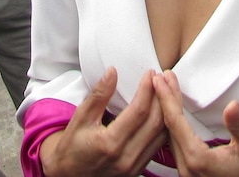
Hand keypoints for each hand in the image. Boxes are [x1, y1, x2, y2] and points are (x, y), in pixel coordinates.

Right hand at [40, 68, 167, 176]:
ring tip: (167, 90)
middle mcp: (126, 157)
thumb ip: (98, 95)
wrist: (69, 176)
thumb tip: (112, 72)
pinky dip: (164, 125)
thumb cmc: (72, 148)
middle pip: (156, 122)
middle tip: (162, 78)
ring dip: (168, 110)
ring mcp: (134, 166)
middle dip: (163, 96)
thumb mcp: (80, 118)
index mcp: (110, 143)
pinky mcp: (139, 169)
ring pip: (162, 134)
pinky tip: (163, 111)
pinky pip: (159, 145)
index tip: (150, 74)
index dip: (147, 89)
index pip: (139, 111)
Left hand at [153, 71, 238, 176]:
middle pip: (169, 127)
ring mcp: (185, 172)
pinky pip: (174, 144)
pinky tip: (172, 113)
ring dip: (166, 111)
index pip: (175, 122)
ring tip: (164, 90)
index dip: (167, 98)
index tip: (160, 79)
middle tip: (159, 77)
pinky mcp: (188, 173)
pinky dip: (172, 124)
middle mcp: (186, 167)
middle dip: (164, 100)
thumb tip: (233, 105)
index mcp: (197, 159)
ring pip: (169, 136)